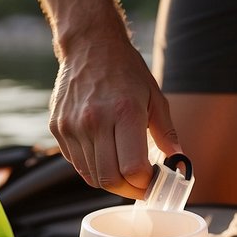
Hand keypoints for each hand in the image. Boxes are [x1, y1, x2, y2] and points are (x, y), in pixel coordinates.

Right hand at [48, 37, 181, 198]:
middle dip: (129, 190)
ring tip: (124, 171)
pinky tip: (105, 156)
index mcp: (124, 112)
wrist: (89, 45)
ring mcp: (72, 126)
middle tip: (141, 186)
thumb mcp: (155, 97)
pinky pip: (77, 163)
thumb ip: (166, 132)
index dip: (146, 184)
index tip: (154, 181)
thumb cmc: (125, 70)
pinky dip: (93, 168)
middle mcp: (94, 121)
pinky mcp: (57, 128)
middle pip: (110, 180)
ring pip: (91, 176)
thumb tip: (178, 162)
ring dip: (111, 181)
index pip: (133, 169)